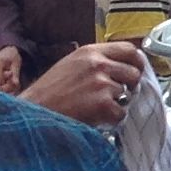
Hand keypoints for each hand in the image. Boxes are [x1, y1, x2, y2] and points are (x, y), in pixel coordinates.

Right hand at [22, 41, 141, 127]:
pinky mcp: (103, 104)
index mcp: (90, 52)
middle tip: (115, 96)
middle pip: (134, 73)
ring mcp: (101, 83)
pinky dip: (111, 120)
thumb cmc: (49, 92)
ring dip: (117, 104)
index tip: (137, 70)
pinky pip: (121, 113)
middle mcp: (97, 64)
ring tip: (97, 107)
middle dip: (129, 86)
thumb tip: (121, 66)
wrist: (33, 112)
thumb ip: (96, 62)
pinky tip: (95, 118)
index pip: (129, 50)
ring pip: (128, 95)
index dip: (137, 62)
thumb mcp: (71, 65)